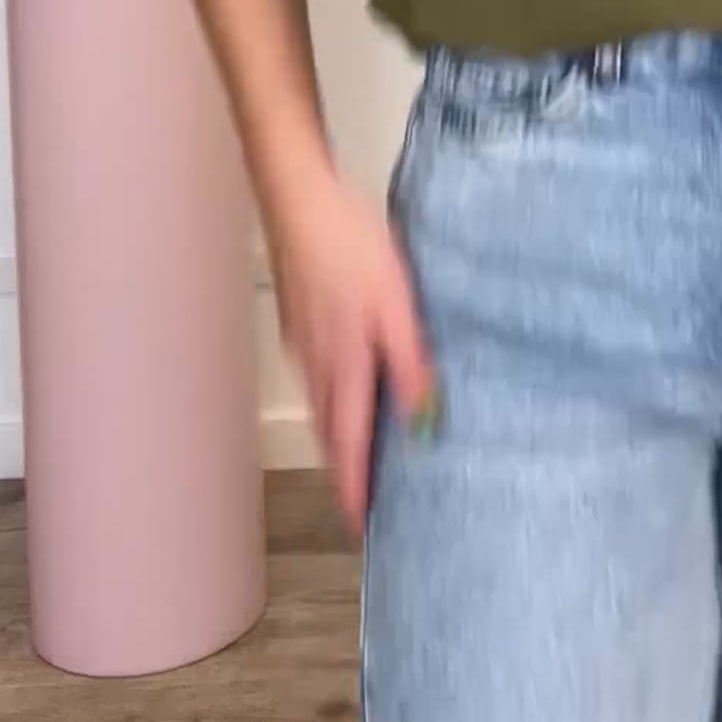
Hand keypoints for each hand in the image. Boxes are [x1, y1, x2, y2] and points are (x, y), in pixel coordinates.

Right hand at [266, 161, 438, 540]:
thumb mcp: (395, 302)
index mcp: (344, 363)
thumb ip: (410, 363)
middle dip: (346, 467)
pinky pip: (316, 373)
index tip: (361, 525)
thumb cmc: (352, 245)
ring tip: (358, 454)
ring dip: (338, 434)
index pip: (349, 441)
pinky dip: (332, 397)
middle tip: (364, 498)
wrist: (298, 196)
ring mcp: (303, 338)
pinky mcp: (300, 315)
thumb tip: (422, 423)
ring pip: (321, 402)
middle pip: (331, 429)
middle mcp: (316, 361)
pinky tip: (346, 384)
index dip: (355, 485)